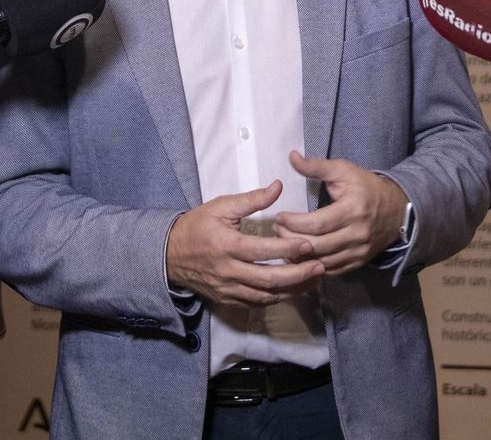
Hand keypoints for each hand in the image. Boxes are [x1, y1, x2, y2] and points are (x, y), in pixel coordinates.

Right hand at [166, 182, 325, 306]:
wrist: (170, 254)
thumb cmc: (197, 226)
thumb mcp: (221, 206)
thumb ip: (251, 199)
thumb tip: (278, 186)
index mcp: (226, 245)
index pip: (262, 251)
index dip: (288, 249)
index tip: (309, 244)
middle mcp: (228, 271)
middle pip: (268, 279)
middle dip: (298, 275)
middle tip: (320, 266)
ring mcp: (227, 289)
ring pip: (265, 296)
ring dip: (292, 290)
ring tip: (314, 280)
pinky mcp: (227, 299)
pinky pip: (256, 304)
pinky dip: (276, 299)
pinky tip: (293, 291)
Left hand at [272, 151, 410, 274]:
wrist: (397, 209)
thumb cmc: (366, 187)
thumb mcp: (344, 171)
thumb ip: (317, 166)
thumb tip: (292, 156)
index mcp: (353, 209)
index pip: (317, 223)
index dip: (294, 222)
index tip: (279, 216)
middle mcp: (358, 234)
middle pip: (317, 245)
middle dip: (291, 239)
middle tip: (277, 230)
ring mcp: (359, 251)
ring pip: (322, 262)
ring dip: (299, 255)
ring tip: (284, 242)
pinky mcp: (359, 262)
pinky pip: (331, 271)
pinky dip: (313, 266)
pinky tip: (301, 256)